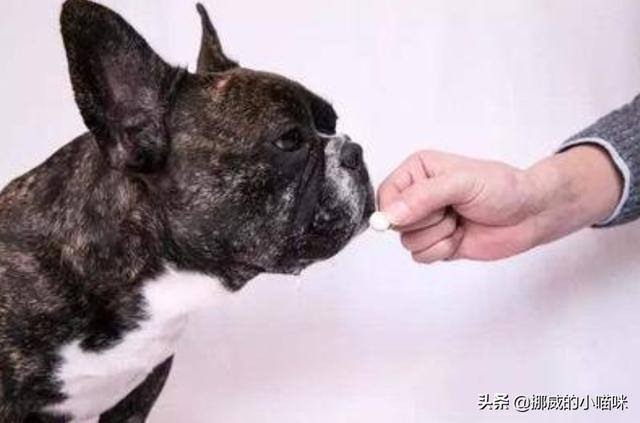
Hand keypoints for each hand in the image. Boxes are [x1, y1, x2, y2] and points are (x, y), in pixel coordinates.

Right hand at [377, 146, 621, 262]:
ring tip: (459, 221)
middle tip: (452, 210)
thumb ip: (422, 197)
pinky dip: (442, 250)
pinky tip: (460, 236)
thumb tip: (389, 216)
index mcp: (418, 171)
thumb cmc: (503, 189)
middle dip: (426, 221)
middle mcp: (417, 195)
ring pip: (407, 242)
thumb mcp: (461, 183)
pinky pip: (420, 256)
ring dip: (437, 236)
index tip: (426, 209)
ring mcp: (426, 221)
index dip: (397, 209)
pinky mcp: (436, 242)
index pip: (385, 194)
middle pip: (393, 222)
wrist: (530, 215)